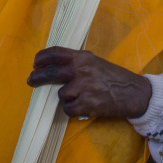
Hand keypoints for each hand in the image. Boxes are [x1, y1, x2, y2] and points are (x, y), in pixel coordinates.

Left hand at [27, 46, 151, 118]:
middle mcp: (82, 70)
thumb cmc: (111, 76)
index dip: (42, 57)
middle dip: (37, 77)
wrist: (131, 92)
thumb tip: (52, 65)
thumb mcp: (94, 62)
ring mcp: (84, 87)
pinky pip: (68, 109)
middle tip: (31, 80)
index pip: (56, 53)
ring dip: (65, 97)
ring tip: (76, 97)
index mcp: (83, 57)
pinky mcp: (87, 104)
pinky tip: (80, 106)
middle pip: (51, 73)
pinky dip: (71, 109)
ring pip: (61, 95)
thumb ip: (76, 62)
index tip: (35, 63)